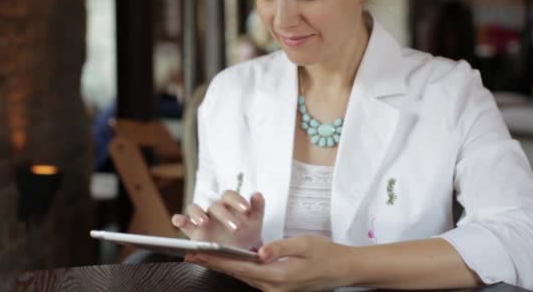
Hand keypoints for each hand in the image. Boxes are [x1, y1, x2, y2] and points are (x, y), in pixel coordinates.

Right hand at [171, 191, 264, 248]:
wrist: (240, 250)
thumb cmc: (246, 232)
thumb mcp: (255, 221)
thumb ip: (258, 207)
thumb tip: (258, 194)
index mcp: (229, 203)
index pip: (230, 196)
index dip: (237, 200)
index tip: (247, 209)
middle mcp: (214, 209)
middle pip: (215, 206)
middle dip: (225, 216)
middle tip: (236, 229)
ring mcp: (202, 219)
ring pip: (194, 209)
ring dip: (197, 214)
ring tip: (203, 222)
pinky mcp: (193, 231)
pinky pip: (183, 222)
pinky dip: (179, 219)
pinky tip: (178, 220)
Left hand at [186, 235, 354, 291]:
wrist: (342, 270)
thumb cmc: (326, 254)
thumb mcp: (304, 245)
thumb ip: (280, 247)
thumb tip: (260, 251)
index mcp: (279, 275)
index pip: (241, 266)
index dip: (218, 259)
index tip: (199, 252)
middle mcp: (274, 287)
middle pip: (237, 274)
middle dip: (213, 263)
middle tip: (190, 254)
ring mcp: (275, 289)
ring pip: (243, 277)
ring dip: (223, 266)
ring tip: (202, 256)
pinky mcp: (278, 287)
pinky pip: (252, 278)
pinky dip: (237, 269)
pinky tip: (228, 262)